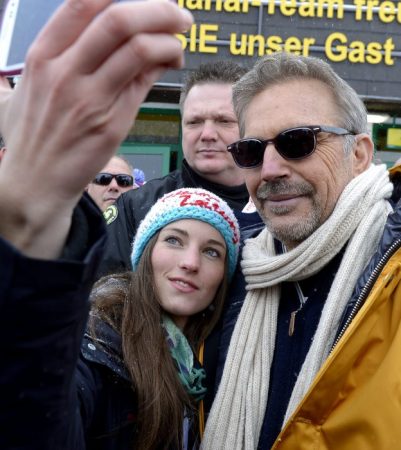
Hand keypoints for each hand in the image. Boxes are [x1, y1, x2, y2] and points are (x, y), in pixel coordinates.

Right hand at [0, 0, 191, 257]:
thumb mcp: (33, 87)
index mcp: (42, 55)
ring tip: (179, 41)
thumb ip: (63, 57)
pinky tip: (170, 63)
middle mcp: (66, 72)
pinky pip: (144, 83)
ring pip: (139, 50)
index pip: (84, 3)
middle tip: (178, 14)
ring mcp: (90, 99)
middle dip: (159, 10)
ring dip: (170, 38)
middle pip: (118, 19)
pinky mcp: (112, 124)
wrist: (34, 182)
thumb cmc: (34, 133)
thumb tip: (113, 36)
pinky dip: (164, 65)